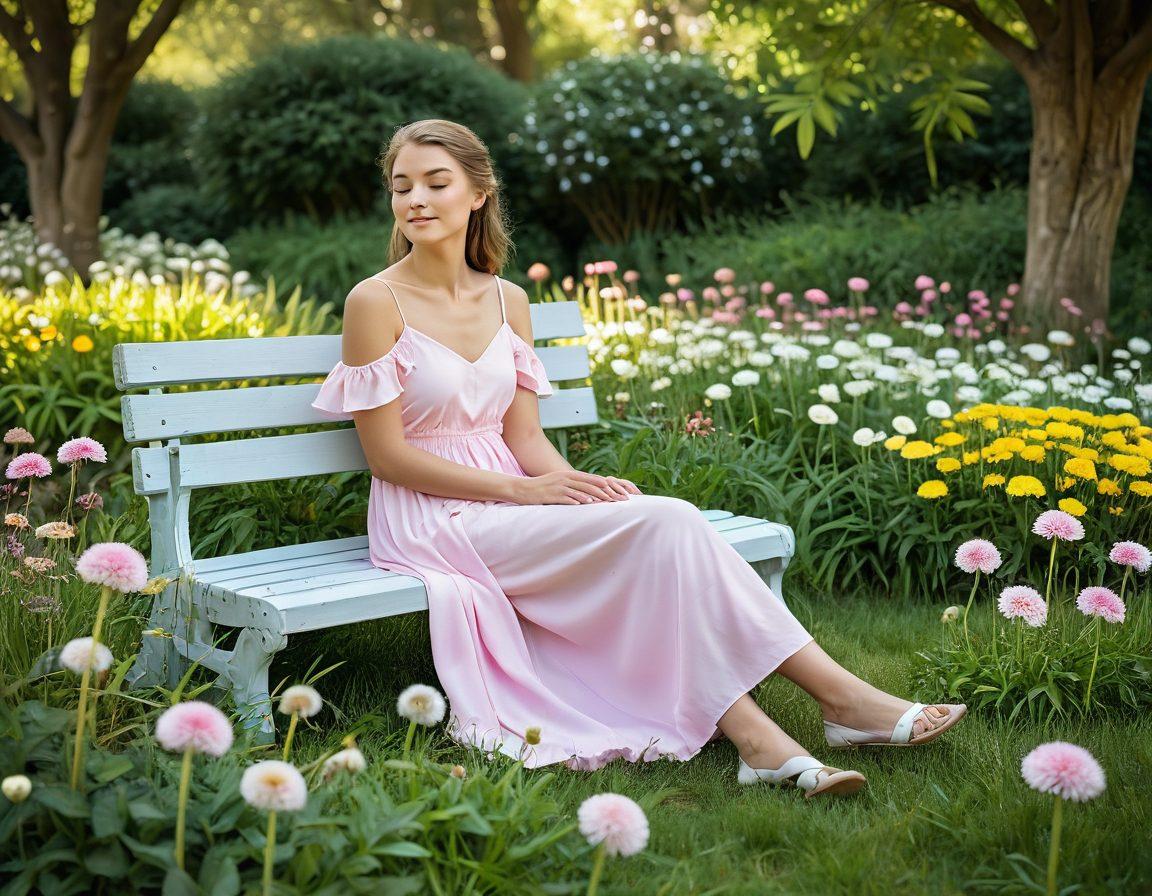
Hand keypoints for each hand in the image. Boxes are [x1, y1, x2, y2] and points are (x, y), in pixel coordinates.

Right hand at [512, 471, 637, 505]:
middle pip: (588, 484)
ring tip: (605, 501)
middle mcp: (564, 478)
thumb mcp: (557, 484)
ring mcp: (557, 486)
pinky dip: (575, 499)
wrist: (521, 489)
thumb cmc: (540, 489)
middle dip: (603, 491)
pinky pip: (565, 497)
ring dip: (593, 495)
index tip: (615, 490)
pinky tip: (584, 503)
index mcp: (567, 475)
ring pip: (579, 490)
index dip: (603, 484)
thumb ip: (571, 486)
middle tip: (615, 498)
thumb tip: (586, 493)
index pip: (590, 478)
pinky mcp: (550, 494)